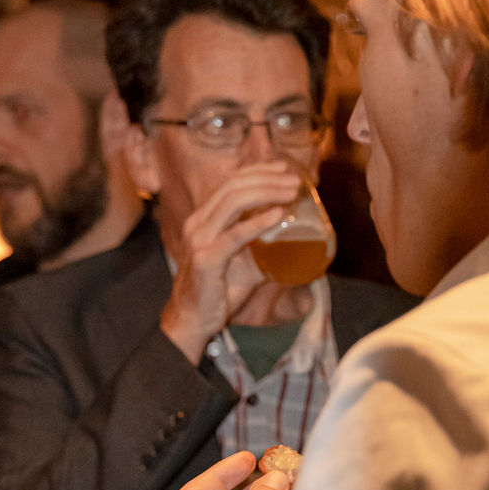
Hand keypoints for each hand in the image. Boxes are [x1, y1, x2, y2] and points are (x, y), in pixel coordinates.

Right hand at [159, 161, 301, 364]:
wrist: (191, 321)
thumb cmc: (216, 292)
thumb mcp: (242, 264)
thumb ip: (264, 249)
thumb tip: (297, 242)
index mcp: (202, 220)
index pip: (229, 183)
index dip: (257, 171)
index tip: (283, 168)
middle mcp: (197, 224)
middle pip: (233, 187)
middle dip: (267, 179)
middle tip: (294, 181)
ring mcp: (199, 240)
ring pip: (233, 203)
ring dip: (266, 193)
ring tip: (291, 193)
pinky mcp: (206, 260)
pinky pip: (234, 236)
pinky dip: (258, 223)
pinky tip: (278, 215)